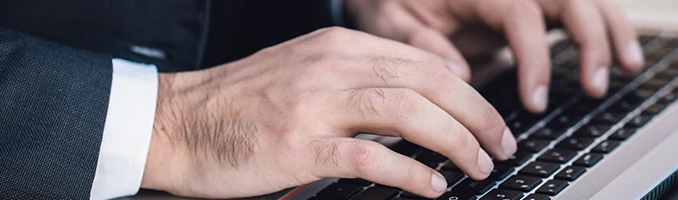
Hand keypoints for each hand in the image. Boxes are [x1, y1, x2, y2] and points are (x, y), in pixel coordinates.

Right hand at [140, 27, 516, 198]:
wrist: (176, 122)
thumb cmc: (241, 104)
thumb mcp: (304, 71)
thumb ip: (358, 78)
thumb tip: (421, 98)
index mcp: (337, 48)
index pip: (422, 62)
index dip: (468, 93)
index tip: (488, 118)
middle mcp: (331, 68)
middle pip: (427, 84)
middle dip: (477, 116)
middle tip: (501, 145)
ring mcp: (314, 106)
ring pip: (409, 113)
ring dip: (456, 141)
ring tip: (479, 166)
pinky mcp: (299, 146)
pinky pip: (372, 156)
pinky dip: (413, 172)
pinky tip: (434, 187)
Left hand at [347, 0, 643, 112]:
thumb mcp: (390, 19)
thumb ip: (421, 44)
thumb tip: (459, 74)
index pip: (520, 13)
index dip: (534, 57)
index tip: (534, 101)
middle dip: (590, 40)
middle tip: (593, 86)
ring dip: (613, 30)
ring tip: (629, 68)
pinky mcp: (536, 1)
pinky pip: (582, 7)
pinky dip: (608, 28)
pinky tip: (624, 56)